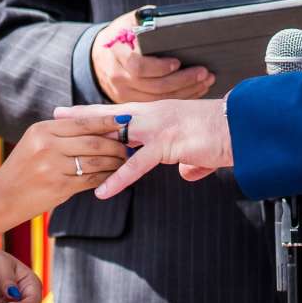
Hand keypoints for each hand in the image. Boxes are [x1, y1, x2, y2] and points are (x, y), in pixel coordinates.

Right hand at [0, 119, 130, 247]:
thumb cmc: (21, 170)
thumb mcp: (34, 143)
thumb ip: (59, 133)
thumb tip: (95, 126)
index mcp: (42, 130)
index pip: (82, 122)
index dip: (106, 121)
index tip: (124, 118)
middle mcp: (47, 146)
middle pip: (93, 141)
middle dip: (116, 143)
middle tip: (130, 144)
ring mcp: (53, 167)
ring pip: (95, 161)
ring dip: (115, 161)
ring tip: (125, 160)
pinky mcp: (59, 188)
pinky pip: (90, 180)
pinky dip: (106, 178)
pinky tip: (114, 176)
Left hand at [56, 98, 233, 196]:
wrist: (245, 129)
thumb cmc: (226, 135)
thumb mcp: (202, 150)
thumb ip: (191, 161)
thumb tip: (188, 172)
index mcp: (162, 113)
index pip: (122, 111)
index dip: (97, 112)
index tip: (76, 110)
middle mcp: (156, 114)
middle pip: (111, 115)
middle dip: (82, 117)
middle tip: (57, 116)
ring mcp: (160, 127)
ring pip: (117, 135)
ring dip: (91, 145)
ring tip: (68, 153)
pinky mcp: (169, 144)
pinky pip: (138, 164)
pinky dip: (119, 178)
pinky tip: (103, 191)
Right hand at [90, 9, 214, 103]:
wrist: (99, 59)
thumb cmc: (119, 36)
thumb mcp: (127, 23)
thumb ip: (144, 20)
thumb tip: (169, 20)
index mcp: (116, 55)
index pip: (138, 67)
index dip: (160, 67)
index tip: (178, 62)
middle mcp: (119, 78)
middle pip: (154, 86)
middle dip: (182, 81)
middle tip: (204, 73)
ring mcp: (125, 94)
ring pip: (159, 99)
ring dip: (186, 92)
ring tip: (205, 81)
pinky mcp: (133, 103)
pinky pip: (158, 104)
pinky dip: (179, 98)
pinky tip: (195, 91)